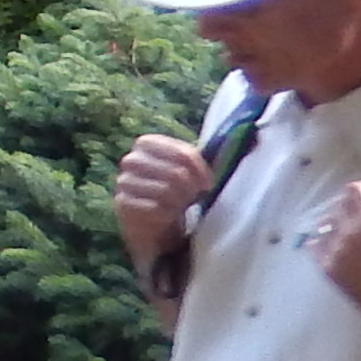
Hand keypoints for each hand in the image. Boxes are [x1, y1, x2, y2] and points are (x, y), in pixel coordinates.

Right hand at [114, 134, 213, 277]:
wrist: (153, 223)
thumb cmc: (174, 192)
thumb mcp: (186, 171)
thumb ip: (196, 158)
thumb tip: (237, 138)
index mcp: (147, 143)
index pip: (182, 152)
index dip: (199, 170)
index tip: (207, 184)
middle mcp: (131, 160)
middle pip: (175, 172)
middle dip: (190, 189)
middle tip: (193, 198)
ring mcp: (123, 182)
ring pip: (164, 191)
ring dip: (179, 203)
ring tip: (181, 207)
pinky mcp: (122, 204)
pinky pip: (154, 208)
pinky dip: (167, 215)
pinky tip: (168, 217)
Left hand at [309, 180, 360, 358]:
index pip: (355, 189)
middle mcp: (348, 231)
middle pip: (338, 205)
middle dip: (352, 206)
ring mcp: (335, 251)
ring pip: (324, 225)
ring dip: (336, 224)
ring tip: (349, 231)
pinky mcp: (329, 270)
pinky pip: (315, 247)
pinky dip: (322, 242)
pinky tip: (334, 245)